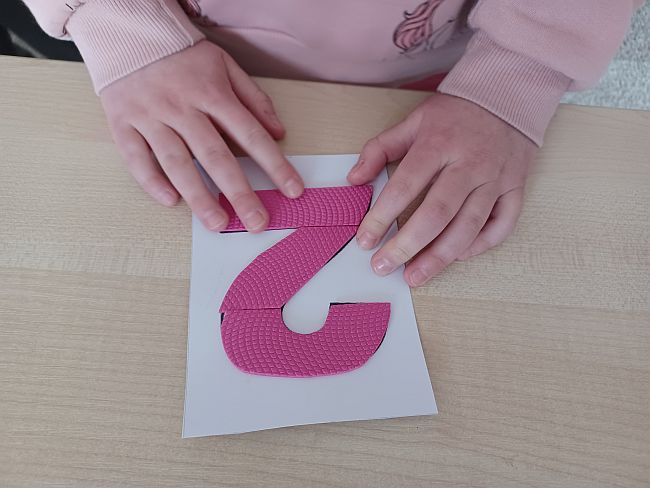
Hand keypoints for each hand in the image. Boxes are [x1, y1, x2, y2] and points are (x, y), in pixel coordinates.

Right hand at [100, 40, 302, 231]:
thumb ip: (253, 98)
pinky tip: (171, 202)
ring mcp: (151, 117)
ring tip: (218, 223)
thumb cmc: (181, 54)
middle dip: (239, 193)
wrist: (127, 31)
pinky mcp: (123, 124)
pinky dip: (152, 182)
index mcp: (212, 93)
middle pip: (216, 156)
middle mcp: (182, 107)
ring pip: (177, 163)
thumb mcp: (224, 65)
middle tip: (256, 222)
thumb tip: (278, 132)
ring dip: (199, 197)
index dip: (275, 165)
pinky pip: (137, 159)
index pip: (251, 135)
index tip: (292, 190)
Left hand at [348, 93, 536, 286]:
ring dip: (440, 257)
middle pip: (437, 213)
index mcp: (439, 144)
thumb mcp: (413, 120)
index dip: (382, 216)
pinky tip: (456, 257)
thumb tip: (353, 179)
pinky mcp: (515, 187)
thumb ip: (380, 149)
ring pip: (469, 227)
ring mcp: (496, 178)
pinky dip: (480, 245)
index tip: (364, 240)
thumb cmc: (456, 112)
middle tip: (383, 266)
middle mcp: (469, 164)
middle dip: (407, 245)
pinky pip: (502, 225)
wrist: (509, 93)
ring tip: (414, 276)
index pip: (406, 186)